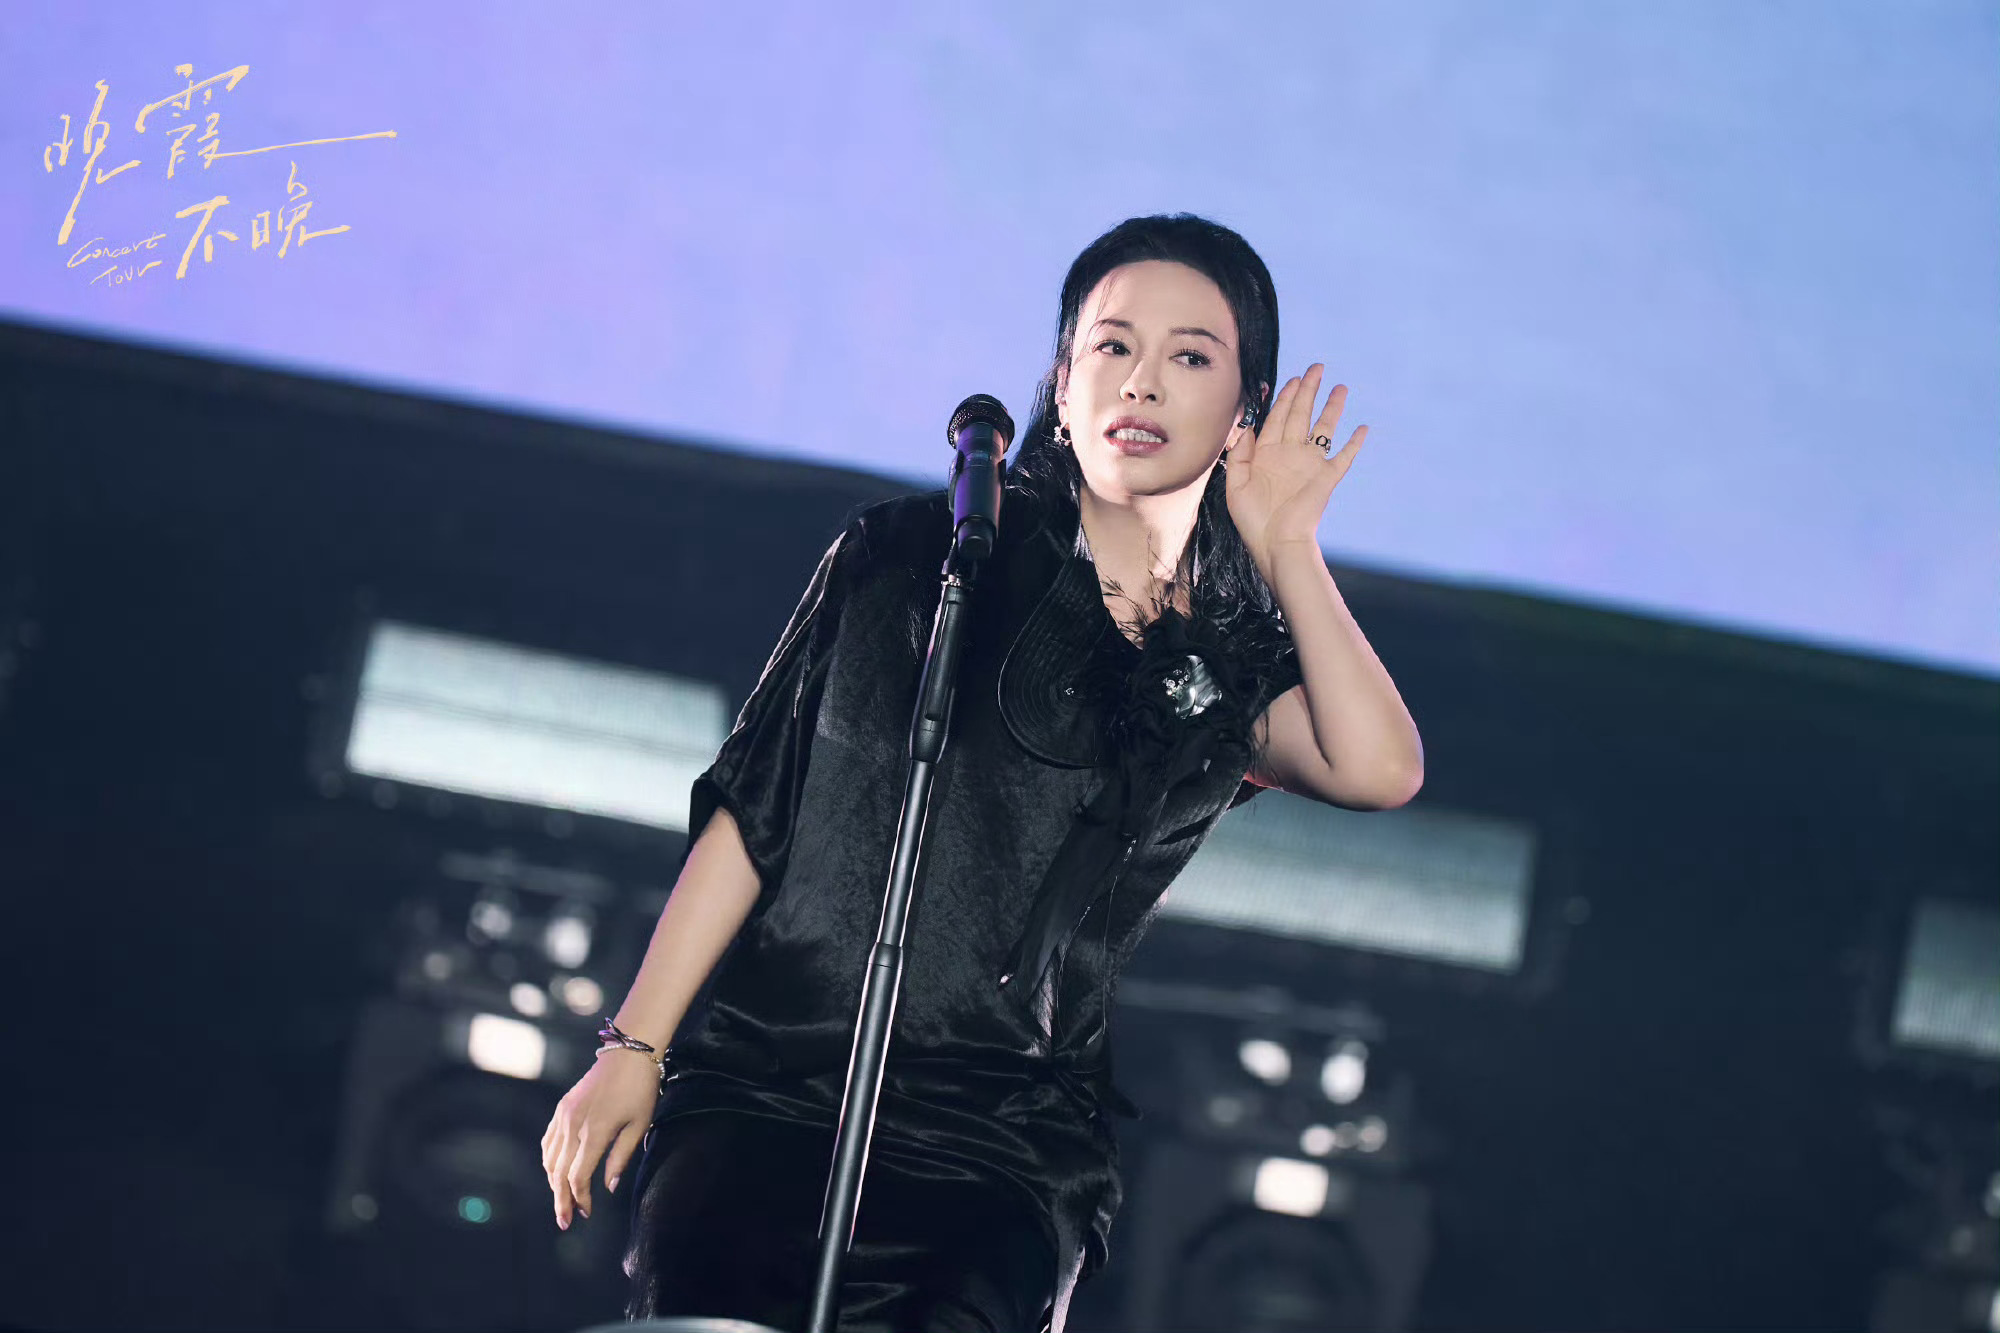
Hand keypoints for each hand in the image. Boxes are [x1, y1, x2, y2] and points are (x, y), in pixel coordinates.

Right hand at [541, 1047, 660, 1229]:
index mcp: (595, 1132)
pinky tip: (555, 1171)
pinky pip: (548, 1140)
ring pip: (550, 1158)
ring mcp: (564, 1115)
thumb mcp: (639, 1125)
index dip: (580, 1198)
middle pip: (558, 1173)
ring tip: (562, 1200)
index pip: (578, 1176)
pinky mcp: (562, 1108)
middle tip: (565, 1221)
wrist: (628, 1053)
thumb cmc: (640, 1089)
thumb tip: (608, 1187)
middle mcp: (574, 1125)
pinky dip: (549, 1160)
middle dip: (561, 1200)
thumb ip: (621, 1158)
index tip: (587, 1213)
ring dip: (554, 1182)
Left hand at [1224, 363, 1368, 575]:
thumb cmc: (1252, 520)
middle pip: (1300, 415)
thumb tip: (1248, 429)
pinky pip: (1343, 457)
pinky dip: (1353, 443)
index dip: (1285, 397)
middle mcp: (1290, 454)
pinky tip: (1362, 428)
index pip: (1277, 417)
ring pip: (1323, 429)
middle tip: (1317, 368)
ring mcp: (1310, 465)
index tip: (1294, 378)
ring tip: (1340, 387)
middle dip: (1308, 390)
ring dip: (1332, 408)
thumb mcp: (1235, 487)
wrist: (1275, 544)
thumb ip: (1239, 456)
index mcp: (1266, 454)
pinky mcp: (1326, 479)